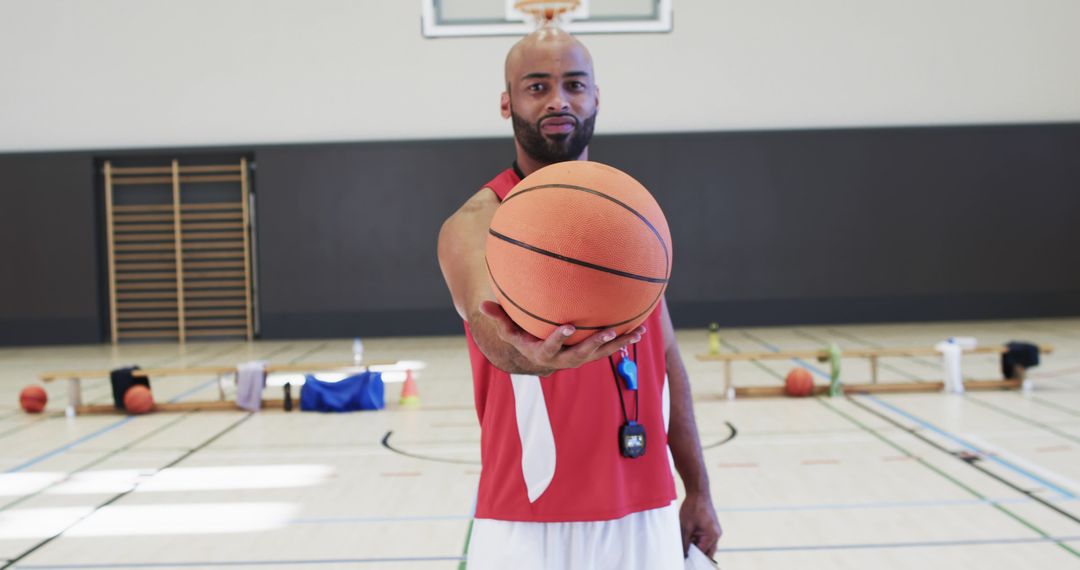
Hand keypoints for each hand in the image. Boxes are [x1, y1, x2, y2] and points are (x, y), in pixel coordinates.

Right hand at [479, 300, 643, 374]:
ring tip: (638, 333)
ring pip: (601, 354)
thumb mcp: (508, 329)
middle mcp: (563, 360)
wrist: (537, 356)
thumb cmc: (521, 336)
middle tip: (609, 332)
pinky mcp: (591, 354)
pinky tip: (641, 329)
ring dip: (619, 344)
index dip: (559, 339)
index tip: (568, 326)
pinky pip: (609, 348)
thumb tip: (481, 304)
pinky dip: (624, 340)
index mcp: (542, 353)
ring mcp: (579, 358)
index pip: (550, 347)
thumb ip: (498, 317)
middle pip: (581, 355)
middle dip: (595, 345)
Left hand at [680, 492, 721, 557]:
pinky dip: (698, 539)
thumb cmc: (693, 507)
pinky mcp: (712, 527)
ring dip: (696, 545)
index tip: (684, 555)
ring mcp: (715, 531)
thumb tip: (684, 554)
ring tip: (686, 538)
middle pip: (707, 551)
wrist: (698, 492)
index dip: (693, 555)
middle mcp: (717, 534)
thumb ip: (685, 542)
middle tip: (685, 549)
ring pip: (706, 545)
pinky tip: (689, 534)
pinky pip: (705, 538)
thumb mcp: (686, 527)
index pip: (703, 553)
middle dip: (696, 552)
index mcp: (712, 535)